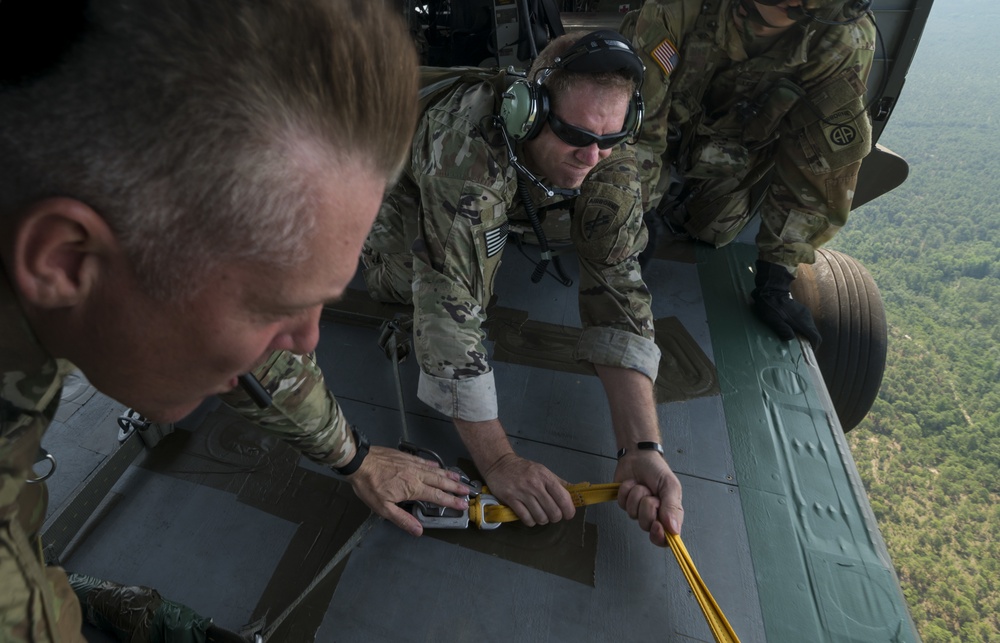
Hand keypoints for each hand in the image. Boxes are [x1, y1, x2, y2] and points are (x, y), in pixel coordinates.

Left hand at [347, 446, 472, 536]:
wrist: (359, 461)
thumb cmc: (369, 485)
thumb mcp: (383, 508)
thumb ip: (402, 519)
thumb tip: (418, 530)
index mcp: (412, 488)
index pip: (437, 497)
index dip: (451, 502)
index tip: (462, 504)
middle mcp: (416, 475)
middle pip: (440, 482)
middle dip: (455, 488)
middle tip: (467, 491)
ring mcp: (412, 464)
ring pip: (435, 470)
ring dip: (448, 475)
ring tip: (458, 478)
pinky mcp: (406, 457)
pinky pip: (424, 461)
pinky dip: (433, 464)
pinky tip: (437, 465)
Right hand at [481, 453, 575, 526]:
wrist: (499, 464)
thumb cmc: (524, 469)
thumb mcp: (543, 471)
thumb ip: (558, 482)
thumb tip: (575, 492)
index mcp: (545, 477)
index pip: (563, 497)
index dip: (569, 510)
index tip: (568, 514)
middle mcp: (535, 484)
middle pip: (553, 511)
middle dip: (555, 517)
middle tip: (552, 515)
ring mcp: (522, 492)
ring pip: (540, 517)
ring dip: (542, 520)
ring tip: (540, 515)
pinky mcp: (510, 499)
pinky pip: (526, 518)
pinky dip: (531, 522)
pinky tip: (530, 517)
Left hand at [614, 451, 683, 546]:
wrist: (638, 455)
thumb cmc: (657, 470)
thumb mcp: (670, 486)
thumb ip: (672, 507)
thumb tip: (674, 530)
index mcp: (669, 513)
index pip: (666, 538)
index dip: (660, 536)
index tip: (657, 526)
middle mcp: (654, 514)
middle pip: (646, 525)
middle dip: (647, 507)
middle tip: (652, 494)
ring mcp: (638, 510)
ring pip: (633, 514)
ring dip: (637, 496)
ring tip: (643, 486)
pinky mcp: (625, 503)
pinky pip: (622, 504)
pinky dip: (626, 491)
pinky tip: (632, 484)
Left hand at [751, 259, 821, 347]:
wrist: (771, 290)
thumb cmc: (770, 306)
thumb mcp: (772, 319)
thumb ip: (782, 329)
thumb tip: (791, 338)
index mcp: (801, 321)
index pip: (815, 337)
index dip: (814, 347)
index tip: (808, 353)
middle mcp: (806, 317)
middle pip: (815, 334)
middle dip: (810, 343)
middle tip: (801, 351)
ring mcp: (805, 313)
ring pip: (811, 329)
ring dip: (806, 337)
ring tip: (797, 343)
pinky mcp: (802, 311)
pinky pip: (807, 324)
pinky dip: (804, 331)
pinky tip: (794, 333)